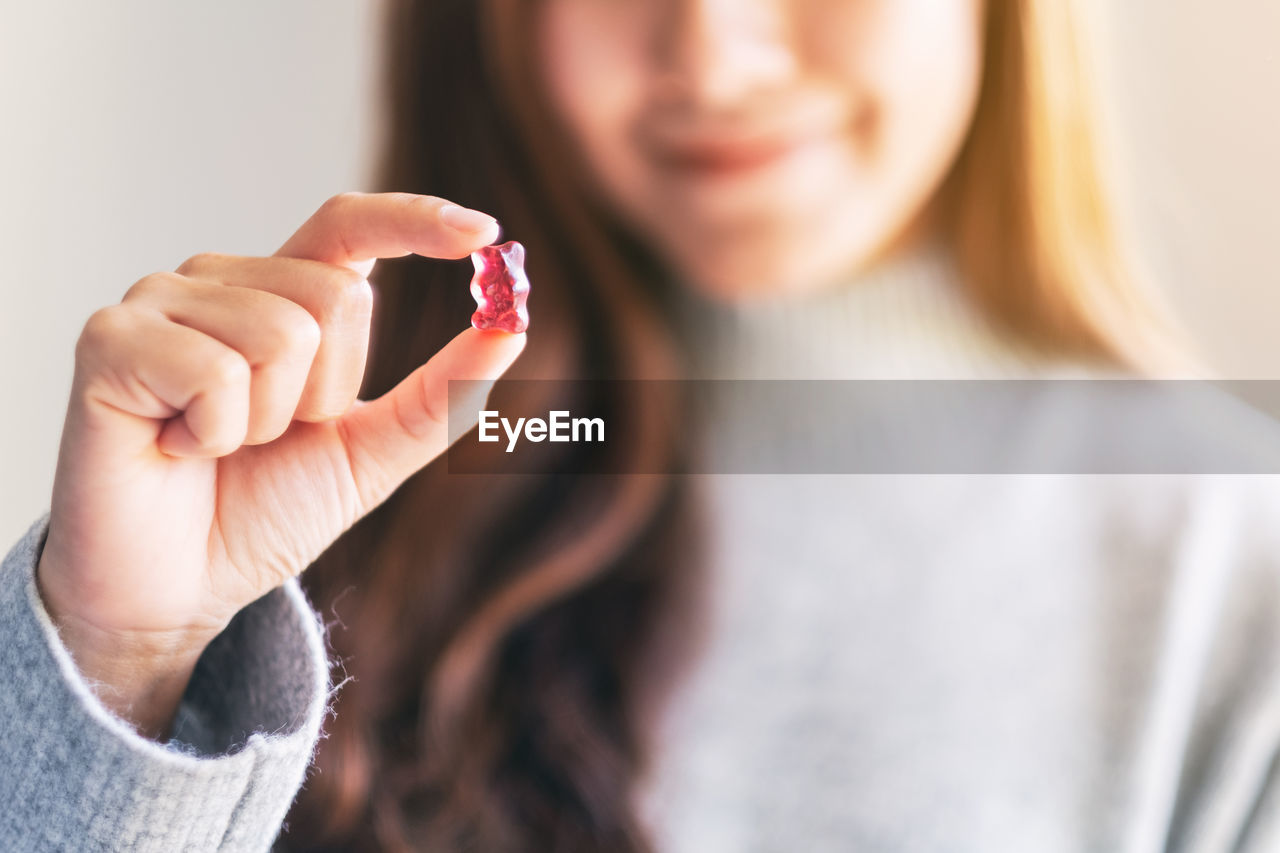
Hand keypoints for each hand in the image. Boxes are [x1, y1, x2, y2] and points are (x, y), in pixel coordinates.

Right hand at [35, 193, 524, 737]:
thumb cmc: (263, 512)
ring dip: (268, 422)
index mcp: (281, 296)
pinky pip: (217, 372)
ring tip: (217, 445)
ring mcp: (160, 302)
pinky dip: (216, 433)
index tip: (485, 236)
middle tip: (269, 439)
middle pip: (337, 296)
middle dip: (327, 395)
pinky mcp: (110, 340)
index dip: (414, 220)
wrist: (181, 589)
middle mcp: (220, 280)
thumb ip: (438, 395)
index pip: (348, 225)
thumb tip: (512, 329)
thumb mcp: (370, 453)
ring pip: (282, 335)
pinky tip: (177, 448)